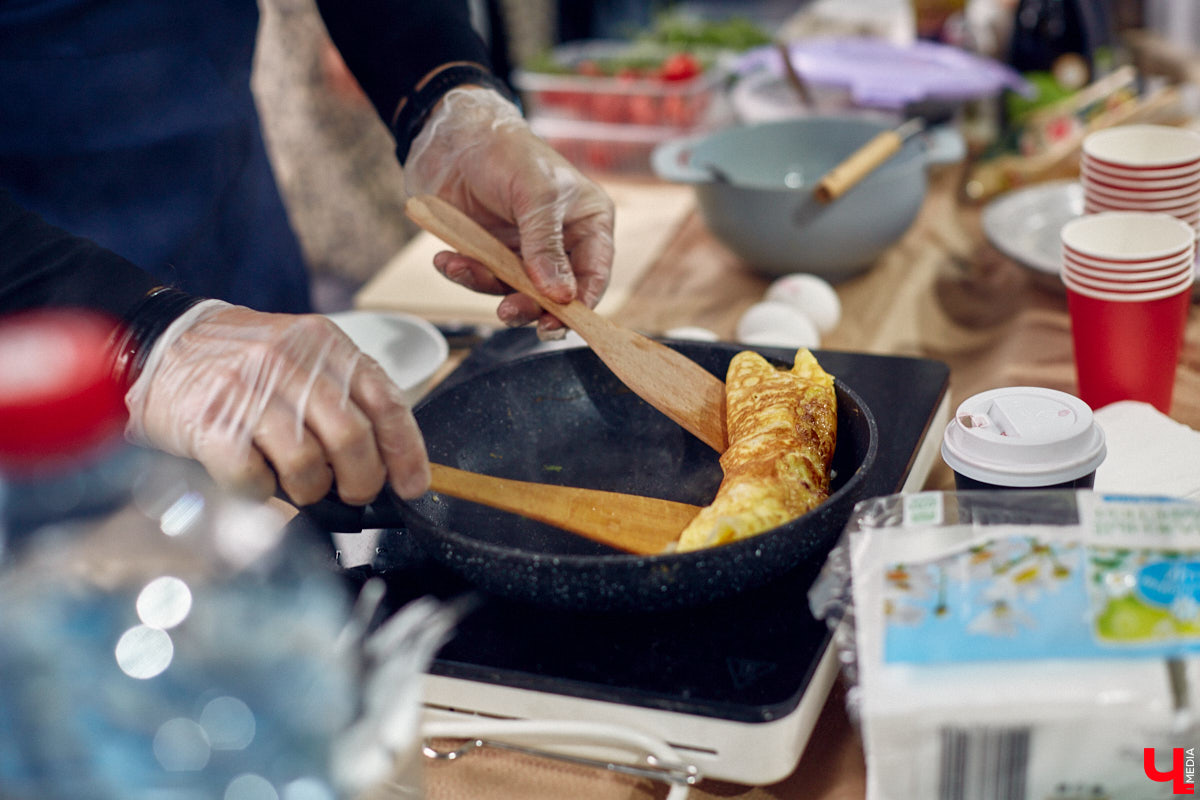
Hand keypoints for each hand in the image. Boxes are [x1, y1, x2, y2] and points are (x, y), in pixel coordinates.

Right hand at [124, 301, 429, 505]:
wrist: (159, 344)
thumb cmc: (240, 363)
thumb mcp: (301, 358)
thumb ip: (342, 397)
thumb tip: (385, 460)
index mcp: (325, 346)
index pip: (386, 403)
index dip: (407, 452)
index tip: (413, 485)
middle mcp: (291, 363)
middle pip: (352, 439)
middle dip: (362, 481)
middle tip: (354, 494)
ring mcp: (250, 392)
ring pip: (308, 464)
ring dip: (311, 491)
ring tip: (301, 486)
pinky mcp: (212, 424)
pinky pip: (255, 479)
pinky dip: (263, 492)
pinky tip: (257, 480)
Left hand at [404, 87, 614, 336]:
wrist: (453, 135)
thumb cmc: (508, 151)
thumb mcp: (536, 195)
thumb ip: (547, 247)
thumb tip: (560, 296)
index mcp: (588, 224)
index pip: (593, 276)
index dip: (579, 305)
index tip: (556, 323)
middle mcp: (561, 242)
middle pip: (555, 294)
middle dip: (530, 306)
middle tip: (509, 311)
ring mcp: (524, 251)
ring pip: (515, 291)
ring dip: (488, 286)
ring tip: (464, 269)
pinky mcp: (491, 252)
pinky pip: (483, 277)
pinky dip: (465, 273)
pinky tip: (448, 260)